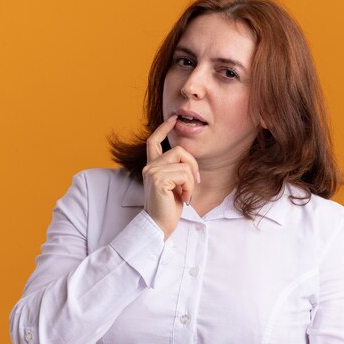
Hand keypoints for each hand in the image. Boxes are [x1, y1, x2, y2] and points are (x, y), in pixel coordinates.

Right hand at [142, 115, 199, 238]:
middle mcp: (149, 166)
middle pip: (179, 150)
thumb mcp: (174, 185)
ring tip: (185, 195)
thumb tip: (189, 160)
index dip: (164, 128)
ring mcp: (153, 172)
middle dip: (193, 166)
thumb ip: (176, 170)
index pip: (154, 141)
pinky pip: (185, 174)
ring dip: (191, 181)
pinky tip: (184, 198)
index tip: (173, 118)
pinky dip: (189, 187)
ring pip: (184, 164)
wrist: (159, 225)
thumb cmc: (168, 208)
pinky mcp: (159, 179)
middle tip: (194, 184)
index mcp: (151, 166)